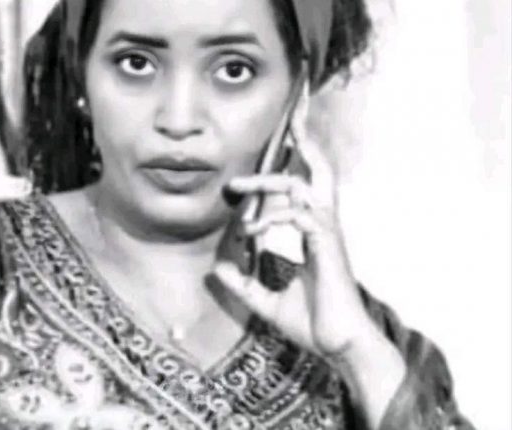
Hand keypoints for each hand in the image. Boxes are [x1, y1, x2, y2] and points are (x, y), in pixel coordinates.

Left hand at [213, 118, 380, 363]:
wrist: (341, 348)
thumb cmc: (314, 326)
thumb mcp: (266, 303)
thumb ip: (243, 285)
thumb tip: (215, 270)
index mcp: (313, 237)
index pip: (300, 192)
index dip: (284, 171)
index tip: (262, 161)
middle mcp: (323, 229)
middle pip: (314, 174)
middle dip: (302, 143)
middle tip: (283, 123)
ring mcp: (328, 235)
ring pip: (304, 187)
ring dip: (269, 180)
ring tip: (236, 186)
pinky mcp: (329, 246)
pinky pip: (299, 216)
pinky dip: (272, 218)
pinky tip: (250, 232)